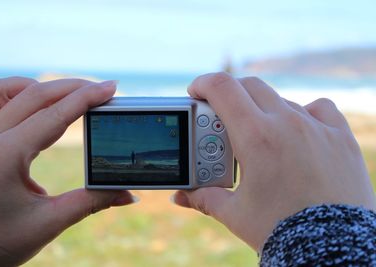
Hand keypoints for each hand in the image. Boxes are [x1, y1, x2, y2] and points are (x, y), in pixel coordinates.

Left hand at [0, 77, 135, 265]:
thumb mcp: (47, 223)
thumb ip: (91, 202)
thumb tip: (128, 195)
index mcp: (4, 156)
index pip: (54, 115)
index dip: (86, 98)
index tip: (110, 87)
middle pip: (36, 95)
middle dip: (73, 88)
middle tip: (102, 90)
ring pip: (8, 90)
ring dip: (42, 88)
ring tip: (68, 98)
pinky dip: (16, 94)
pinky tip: (34, 107)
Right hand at [173, 73, 375, 250]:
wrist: (332, 248)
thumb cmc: (281, 230)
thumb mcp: (235, 213)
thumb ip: (204, 198)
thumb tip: (181, 197)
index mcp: (256, 137)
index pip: (222, 88)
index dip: (203, 84)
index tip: (195, 93)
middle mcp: (287, 123)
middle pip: (249, 86)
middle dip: (229, 95)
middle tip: (220, 114)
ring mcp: (316, 127)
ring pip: (281, 100)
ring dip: (262, 110)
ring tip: (257, 136)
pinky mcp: (340, 137)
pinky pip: (320, 108)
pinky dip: (304, 112)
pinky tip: (299, 129)